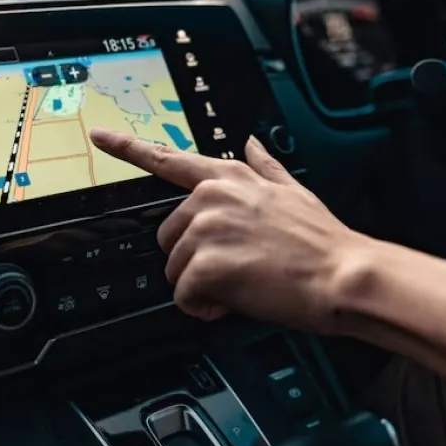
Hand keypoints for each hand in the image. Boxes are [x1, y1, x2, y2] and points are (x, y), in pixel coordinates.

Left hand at [89, 129, 367, 332]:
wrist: (345, 274)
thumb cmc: (323, 241)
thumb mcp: (294, 192)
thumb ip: (265, 166)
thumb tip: (251, 142)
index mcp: (229, 178)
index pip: (169, 159)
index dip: (128, 148)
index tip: (100, 137)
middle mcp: (212, 196)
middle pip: (169, 237)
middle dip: (194, 261)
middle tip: (235, 271)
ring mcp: (207, 227)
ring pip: (176, 270)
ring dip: (202, 286)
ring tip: (244, 284)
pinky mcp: (207, 263)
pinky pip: (185, 296)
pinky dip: (206, 308)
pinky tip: (236, 301)